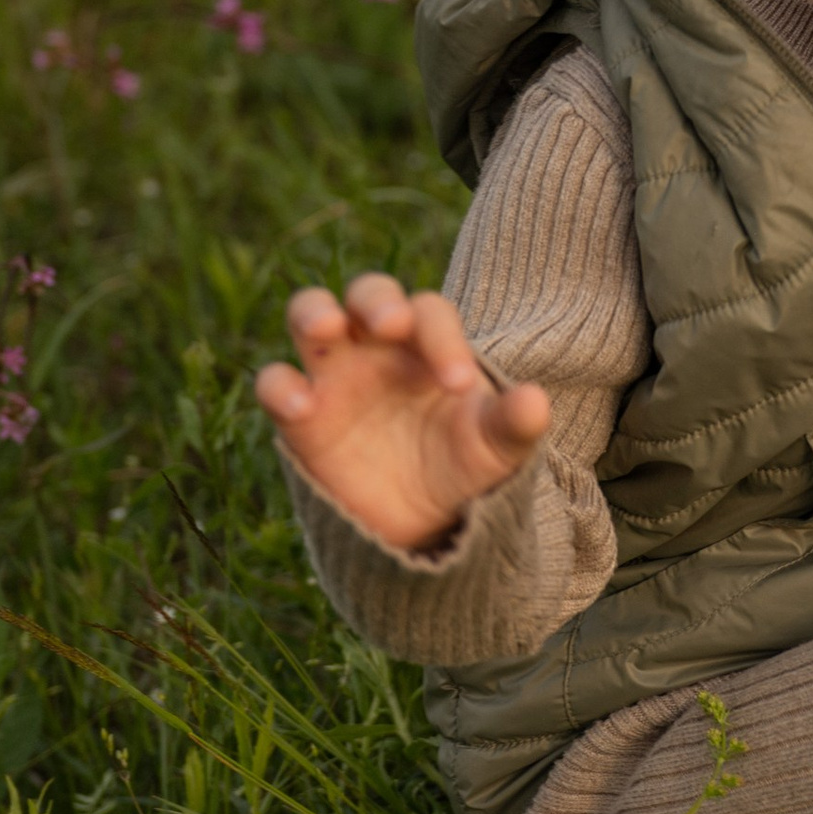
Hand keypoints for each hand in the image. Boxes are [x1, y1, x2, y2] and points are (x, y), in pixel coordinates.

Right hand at [253, 273, 549, 553]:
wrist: (424, 521)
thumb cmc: (462, 465)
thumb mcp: (494, 450)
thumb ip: (513, 424)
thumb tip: (537, 401)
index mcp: (428, 342)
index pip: (430, 313)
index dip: (442, 338)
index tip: (458, 384)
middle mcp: (377, 345)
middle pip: (367, 292)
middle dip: (376, 298)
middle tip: (391, 323)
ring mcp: (333, 374)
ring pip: (309, 314)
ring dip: (313, 312)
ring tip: (326, 328)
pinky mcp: (299, 414)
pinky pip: (276, 381)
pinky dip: (280, 385)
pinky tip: (302, 406)